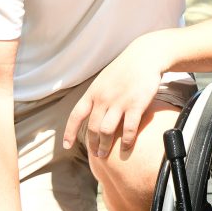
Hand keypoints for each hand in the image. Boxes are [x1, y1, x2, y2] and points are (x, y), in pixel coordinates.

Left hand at [62, 34, 165, 157]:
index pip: (76, 116)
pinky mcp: (136, 104)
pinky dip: (126, 141)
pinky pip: (128, 129)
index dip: (69, 132)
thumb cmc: (125, 69)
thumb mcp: (104, 80)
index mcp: (93, 92)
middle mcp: (103, 98)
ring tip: (105, 153)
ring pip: (106, 131)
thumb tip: (91, 113)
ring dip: (104, 145)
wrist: (145, 56)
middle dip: (92, 144)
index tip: (66, 146)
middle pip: (92, 128)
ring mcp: (119, 102)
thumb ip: (97, 96)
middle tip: (96, 154)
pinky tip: (126, 147)